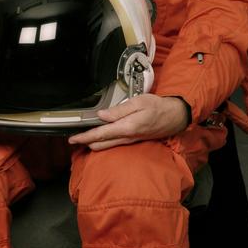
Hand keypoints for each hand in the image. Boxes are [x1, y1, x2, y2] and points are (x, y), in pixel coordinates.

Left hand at [68, 95, 189, 150]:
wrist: (175, 117)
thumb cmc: (157, 106)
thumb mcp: (138, 103)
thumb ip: (119, 110)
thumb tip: (101, 115)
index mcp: (126, 127)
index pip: (101, 134)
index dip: (85, 137)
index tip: (72, 139)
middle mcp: (127, 137)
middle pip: (101, 143)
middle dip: (86, 142)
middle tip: (72, 138)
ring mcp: (130, 140)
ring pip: (108, 145)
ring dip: (94, 142)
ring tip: (82, 137)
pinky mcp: (133, 139)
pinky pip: (115, 143)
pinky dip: (104, 141)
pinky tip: (99, 136)